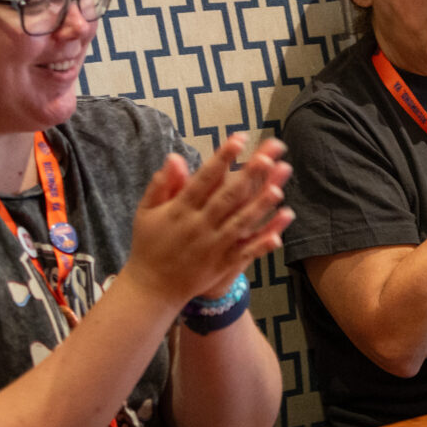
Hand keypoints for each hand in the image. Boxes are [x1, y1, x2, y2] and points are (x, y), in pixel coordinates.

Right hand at [125, 134, 293, 306]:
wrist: (151, 288)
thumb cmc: (148, 245)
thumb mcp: (147, 212)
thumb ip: (162, 185)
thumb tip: (174, 156)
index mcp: (180, 209)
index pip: (204, 178)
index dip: (223, 158)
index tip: (239, 138)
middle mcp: (198, 226)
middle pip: (227, 197)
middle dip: (248, 176)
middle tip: (268, 156)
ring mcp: (212, 246)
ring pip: (240, 223)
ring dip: (260, 206)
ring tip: (278, 188)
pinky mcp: (221, 265)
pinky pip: (245, 252)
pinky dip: (262, 243)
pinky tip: (280, 233)